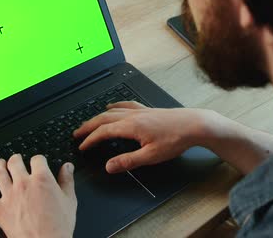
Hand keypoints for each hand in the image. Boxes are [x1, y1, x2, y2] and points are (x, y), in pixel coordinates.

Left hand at [0, 155, 76, 237]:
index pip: (37, 159)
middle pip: (15, 162)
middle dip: (17, 159)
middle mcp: (23, 184)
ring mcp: (9, 196)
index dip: (39, 160)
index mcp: (41, 179)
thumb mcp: (69, 200)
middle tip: (18, 160)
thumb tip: (67, 167)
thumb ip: (67, 180)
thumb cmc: (58, 226)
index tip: (40, 163)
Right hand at [73, 101, 215, 173]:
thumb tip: (109, 166)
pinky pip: (125, 105)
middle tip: (77, 132)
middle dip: (88, 126)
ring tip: (90, 121)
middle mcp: (133, 115)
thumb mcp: (151, 156)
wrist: (195, 124)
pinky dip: (115, 106)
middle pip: (104, 118)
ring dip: (98, 116)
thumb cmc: (176, 139)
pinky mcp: (148, 109)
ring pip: (113, 111)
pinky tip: (113, 106)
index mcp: (131, 126)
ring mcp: (141, 110)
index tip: (82, 146)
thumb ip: (128, 161)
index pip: (104, 132)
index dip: (90, 139)